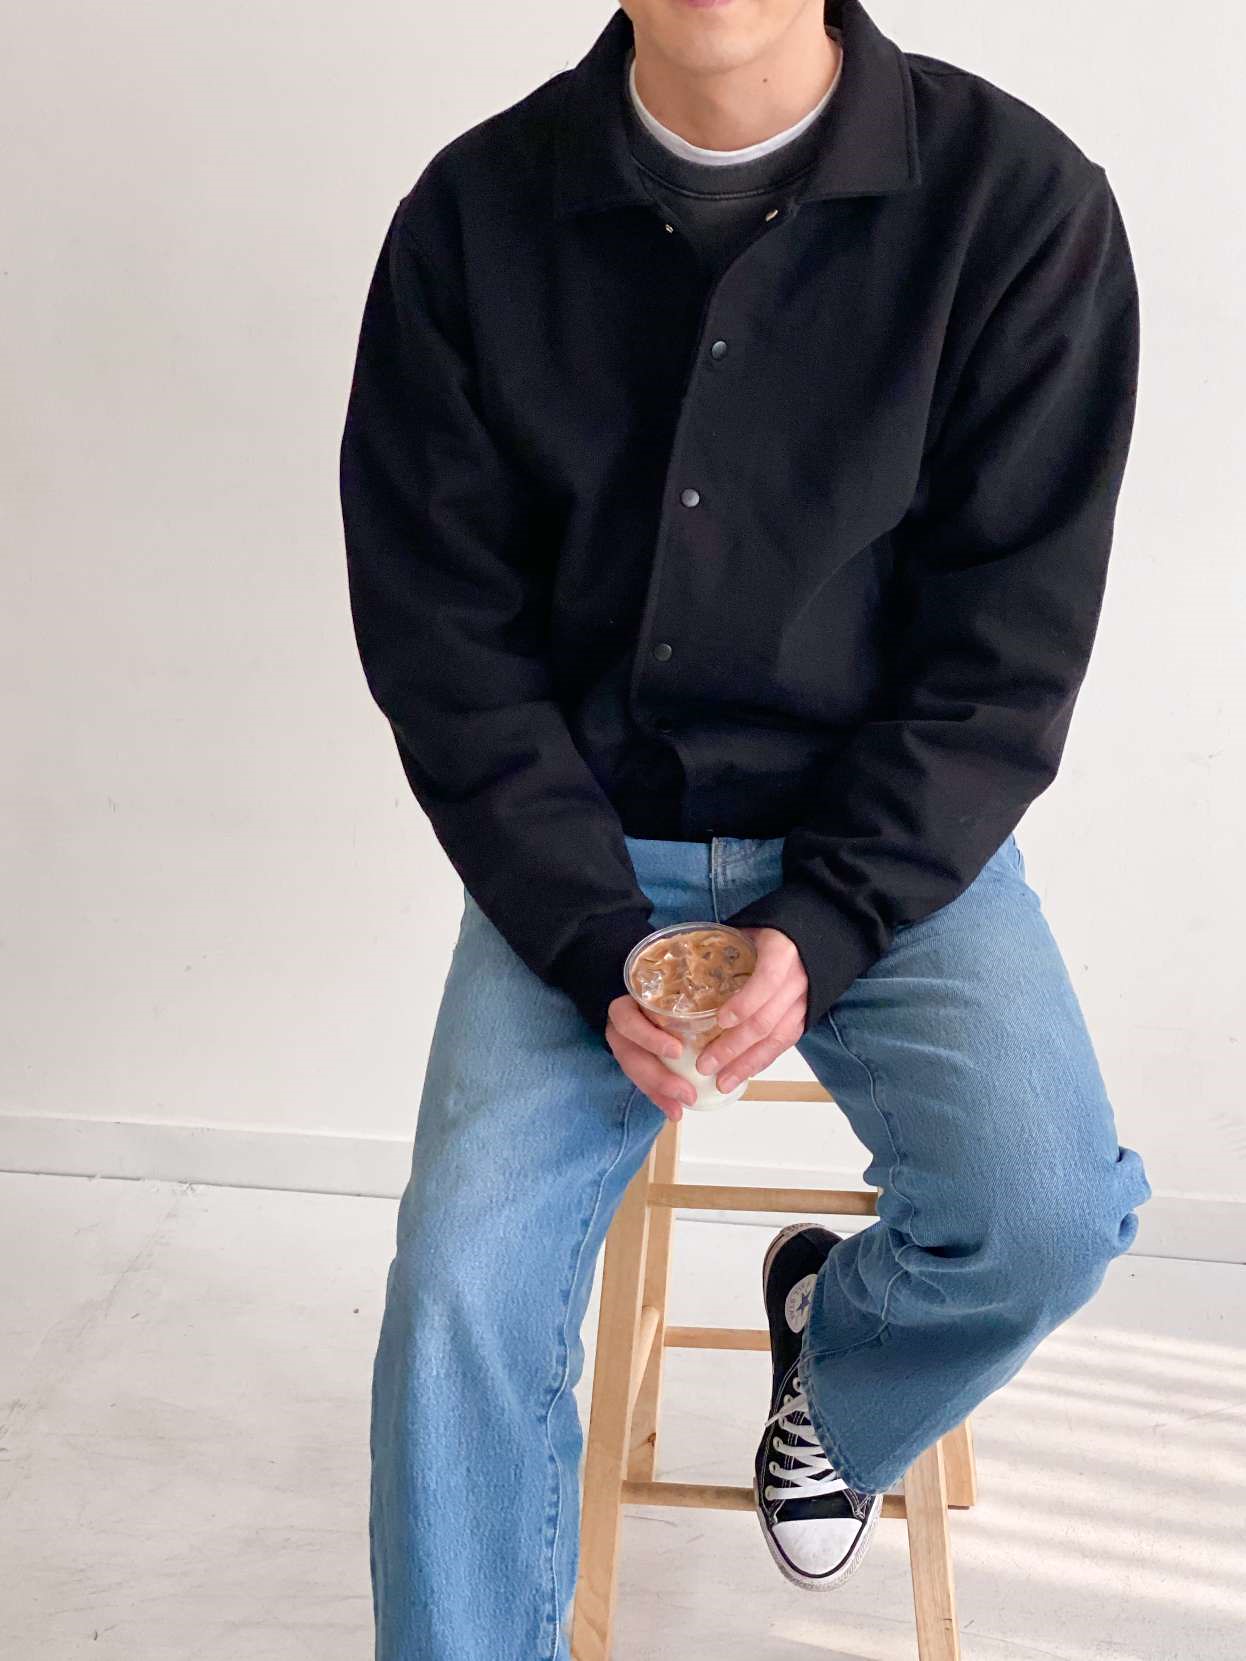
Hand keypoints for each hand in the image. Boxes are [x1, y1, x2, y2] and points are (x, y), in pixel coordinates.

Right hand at [606, 994, 695, 1121]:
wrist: (639, 1003)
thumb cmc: (660, 996)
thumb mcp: (667, 995)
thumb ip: (683, 1003)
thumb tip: (725, 1012)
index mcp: (626, 1008)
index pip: (629, 1022)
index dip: (650, 1039)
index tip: (677, 1051)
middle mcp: (619, 1030)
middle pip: (631, 1057)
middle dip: (660, 1079)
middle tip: (688, 1094)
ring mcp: (623, 1047)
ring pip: (634, 1074)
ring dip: (659, 1093)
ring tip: (679, 1110)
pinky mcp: (631, 1062)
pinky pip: (642, 1084)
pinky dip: (659, 1099)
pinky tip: (675, 1112)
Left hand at [694, 927, 806, 1091]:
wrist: (822, 933)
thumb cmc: (777, 930)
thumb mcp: (751, 927)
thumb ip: (722, 944)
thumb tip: (679, 958)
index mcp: (782, 952)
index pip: (766, 981)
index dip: (744, 1003)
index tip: (720, 1020)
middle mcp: (796, 980)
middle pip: (766, 1020)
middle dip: (734, 1046)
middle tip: (705, 1064)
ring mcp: (804, 1001)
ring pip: (776, 1039)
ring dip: (747, 1064)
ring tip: (721, 1082)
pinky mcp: (806, 1016)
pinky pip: (784, 1044)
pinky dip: (762, 1061)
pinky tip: (742, 1074)